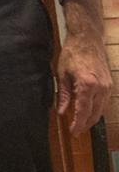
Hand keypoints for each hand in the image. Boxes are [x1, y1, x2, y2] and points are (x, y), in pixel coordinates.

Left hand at [57, 0, 111, 134]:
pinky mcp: (109, 84)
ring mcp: (108, 86)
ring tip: (81, 124)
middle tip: (76, 132)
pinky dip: (97, 109)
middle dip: (85, 124)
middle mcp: (101, 88)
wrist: (88, 39)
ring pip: (101, 109)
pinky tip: (89, 112)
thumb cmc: (72, 54)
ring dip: (92, 118)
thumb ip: (63, 95)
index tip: (73, 132)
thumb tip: (62, 112)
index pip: (83, 111)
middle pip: (95, 113)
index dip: (78, 123)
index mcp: (87, 85)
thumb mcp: (62, 74)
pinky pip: (104, 102)